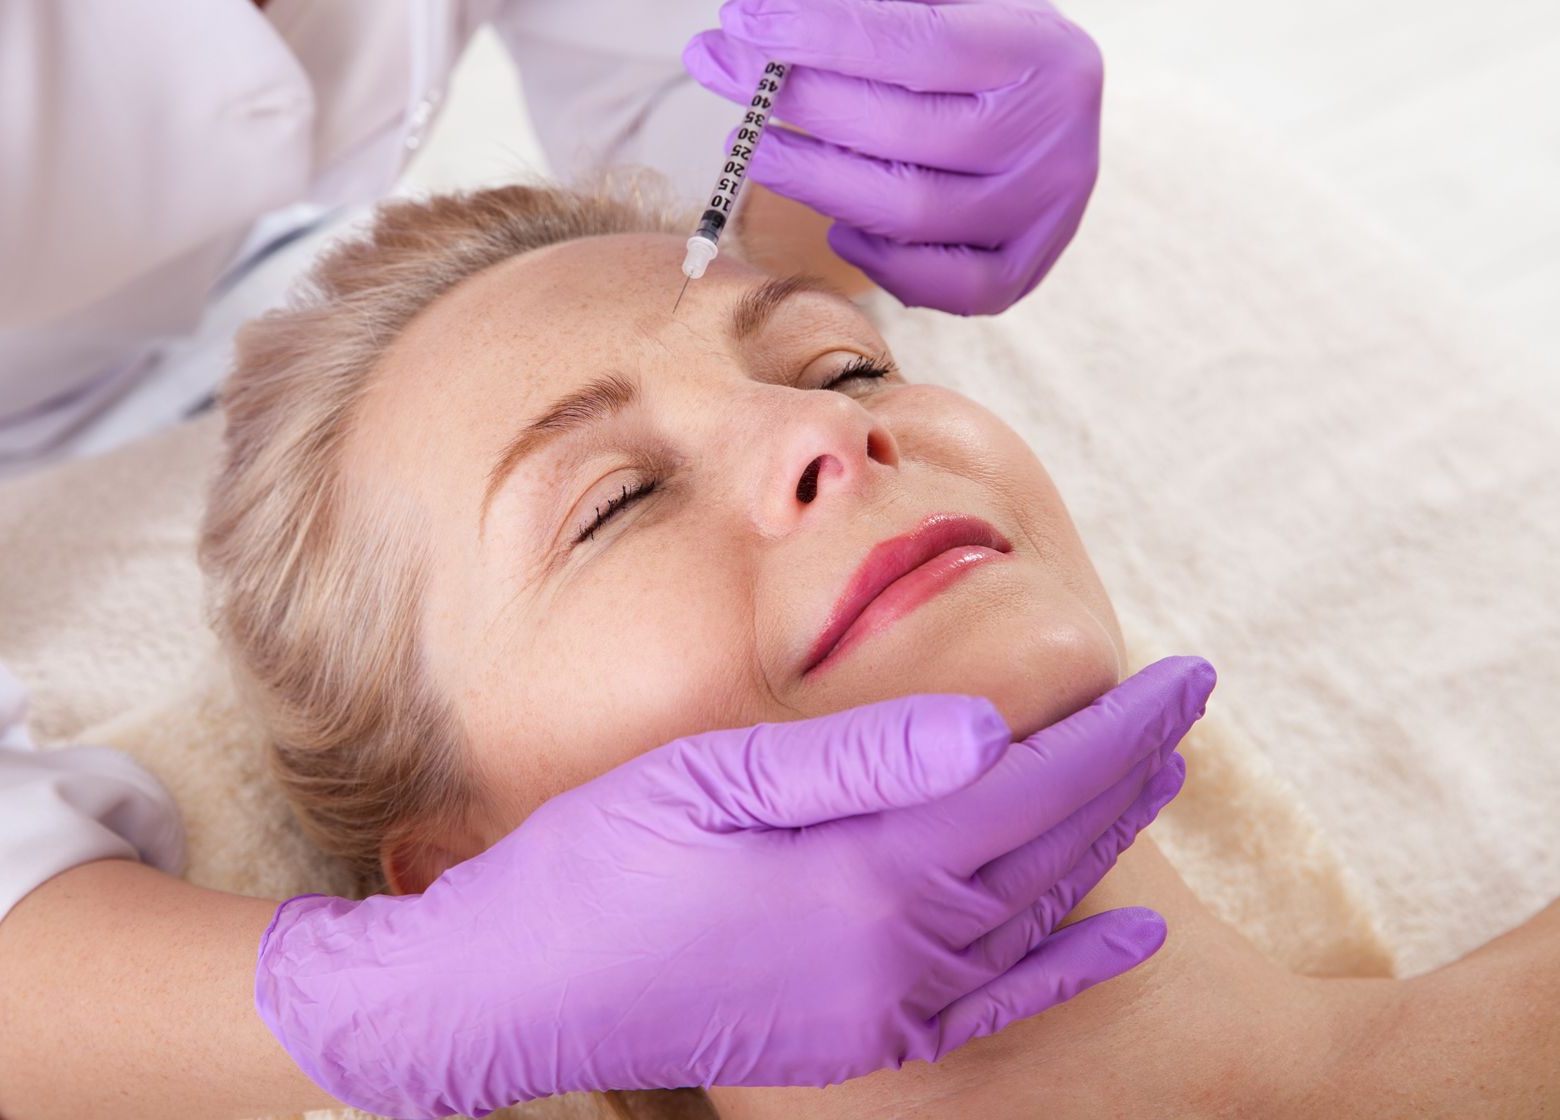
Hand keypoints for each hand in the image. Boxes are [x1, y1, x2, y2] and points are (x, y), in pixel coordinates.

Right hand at [254, 656, 1213, 1116]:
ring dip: (1103, 845)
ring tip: (1155, 779)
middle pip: (1049, 848)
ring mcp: (882, 1005)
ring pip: (1032, 916)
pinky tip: (1121, 931)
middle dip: (1128, 771)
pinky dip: (1068, 963)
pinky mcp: (861, 1038)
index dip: (1116, 730)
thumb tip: (990, 728)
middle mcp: (895, 951)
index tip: (1186, 676)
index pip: (1028, 787)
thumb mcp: (712, 778)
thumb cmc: (600, 860)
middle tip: (1192, 707)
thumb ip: (857, 756)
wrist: (523, 990)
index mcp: (864, 871)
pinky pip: (996, 1002)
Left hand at [683, 0, 1103, 315]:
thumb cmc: (982, 52)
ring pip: (904, 211)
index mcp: (1040, 51)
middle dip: (793, 100)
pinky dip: (873, 257)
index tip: (740, 15)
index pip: (916, 45)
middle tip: (719, 68)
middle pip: (898, 132)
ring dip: (809, 178)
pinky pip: (935, 283)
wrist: (1056, 121)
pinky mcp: (1024, 272)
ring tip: (749, 144)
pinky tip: (833, 220)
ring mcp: (1043, 213)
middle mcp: (1054, 136)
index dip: (821, 33)